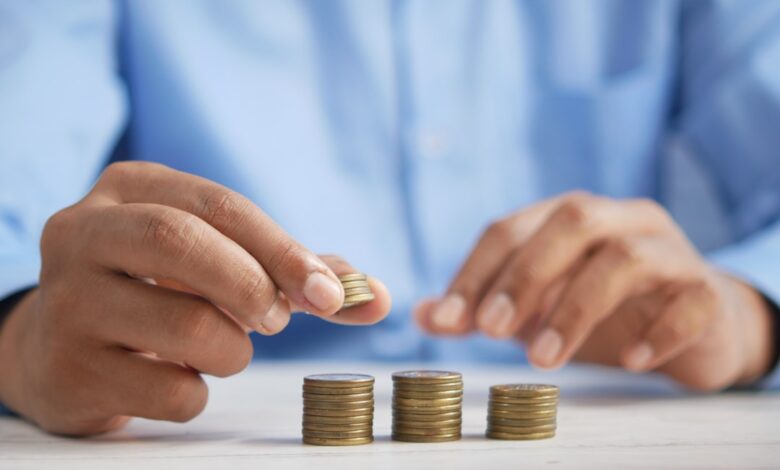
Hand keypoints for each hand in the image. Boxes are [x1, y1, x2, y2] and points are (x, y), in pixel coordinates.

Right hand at [0, 162, 390, 434]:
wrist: (60, 347)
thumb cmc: (159, 291)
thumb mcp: (215, 260)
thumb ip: (295, 273)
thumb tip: (377, 296)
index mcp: (130, 189)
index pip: (219, 204)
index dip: (284, 249)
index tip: (331, 294)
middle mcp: (84, 233)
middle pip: (183, 243)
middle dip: (253, 286)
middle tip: (277, 321)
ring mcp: (66, 302)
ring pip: (186, 327)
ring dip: (232, 350)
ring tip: (220, 348)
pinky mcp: (67, 369)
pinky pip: (169, 391)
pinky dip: (197, 392)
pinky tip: (176, 377)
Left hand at [416, 192, 773, 390]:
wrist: (696, 324)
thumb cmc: (604, 309)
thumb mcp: (536, 308)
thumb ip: (482, 308)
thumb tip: (422, 315)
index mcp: (569, 217)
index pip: (511, 228)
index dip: (475, 271)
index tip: (447, 319)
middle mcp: (620, 220)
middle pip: (571, 222)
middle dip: (525, 276)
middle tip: (491, 330)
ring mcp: (669, 251)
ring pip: (625, 258)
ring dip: (576, 308)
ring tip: (544, 360)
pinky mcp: (707, 291)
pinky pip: (689, 301)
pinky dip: (657, 331)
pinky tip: (630, 361)